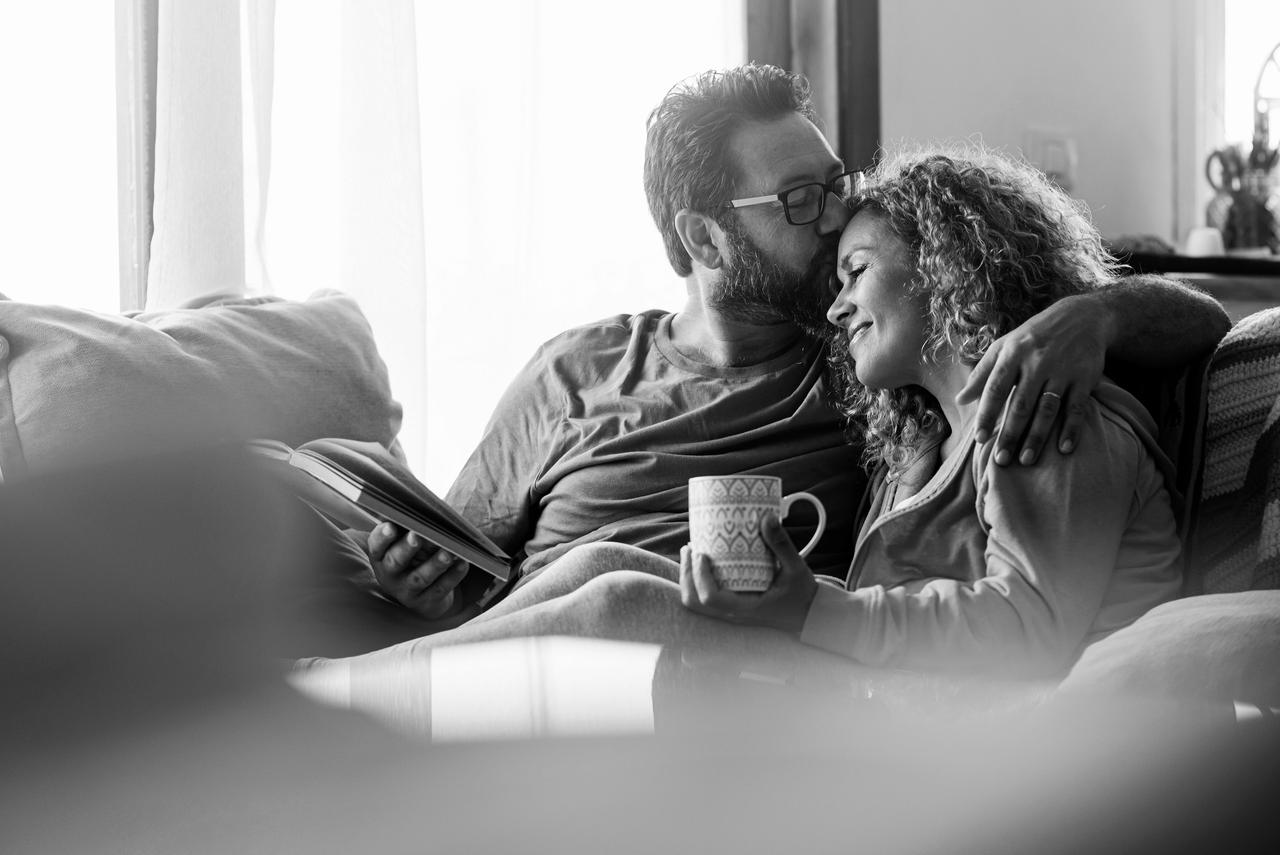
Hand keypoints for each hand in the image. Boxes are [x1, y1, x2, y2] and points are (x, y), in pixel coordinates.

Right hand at [367, 522, 469, 619]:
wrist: (419, 593)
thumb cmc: (411, 557)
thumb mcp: (402, 546)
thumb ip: (407, 531)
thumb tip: (422, 513)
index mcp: (380, 557)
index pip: (376, 546)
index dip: (382, 536)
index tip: (391, 526)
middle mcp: (390, 575)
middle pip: (396, 562)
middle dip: (406, 548)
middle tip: (416, 536)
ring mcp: (407, 590)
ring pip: (420, 578)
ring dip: (435, 564)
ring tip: (448, 552)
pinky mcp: (426, 601)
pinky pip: (441, 588)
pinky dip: (453, 575)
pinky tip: (463, 562)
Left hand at [679, 514, 817, 633]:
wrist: (809, 614)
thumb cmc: (802, 594)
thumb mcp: (796, 568)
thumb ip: (782, 544)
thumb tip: (767, 517)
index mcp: (746, 608)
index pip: (711, 599)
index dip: (700, 576)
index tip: (701, 553)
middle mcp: (733, 614)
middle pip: (694, 602)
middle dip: (687, 574)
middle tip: (690, 548)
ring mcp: (730, 613)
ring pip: (696, 603)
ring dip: (688, 578)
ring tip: (691, 552)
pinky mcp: (731, 608)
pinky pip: (704, 600)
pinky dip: (697, 581)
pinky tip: (701, 562)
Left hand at [956, 295, 1110, 465]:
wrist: (1081, 317)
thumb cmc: (1033, 336)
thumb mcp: (1004, 347)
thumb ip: (982, 374)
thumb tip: (960, 400)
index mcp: (1013, 354)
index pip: (995, 389)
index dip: (986, 414)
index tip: (979, 439)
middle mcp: (1037, 363)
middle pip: (1020, 405)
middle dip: (1010, 434)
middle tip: (1001, 460)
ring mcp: (1062, 371)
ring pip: (1047, 409)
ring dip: (1037, 437)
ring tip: (1026, 460)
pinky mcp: (1085, 378)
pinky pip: (1077, 408)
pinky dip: (1072, 429)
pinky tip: (1064, 449)